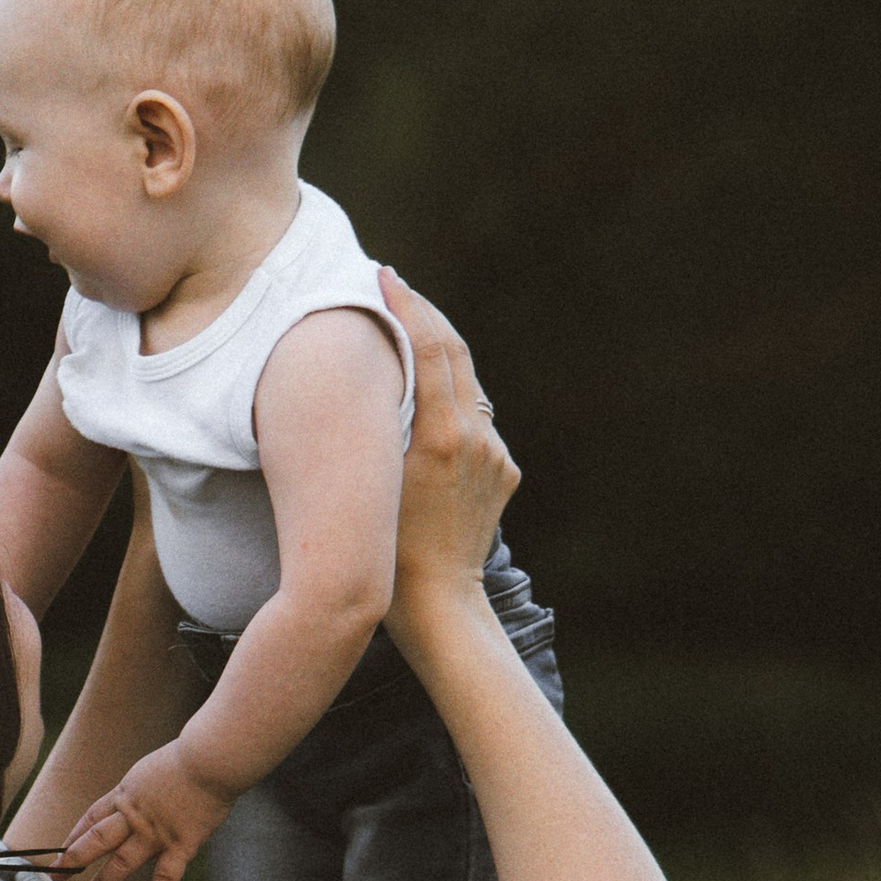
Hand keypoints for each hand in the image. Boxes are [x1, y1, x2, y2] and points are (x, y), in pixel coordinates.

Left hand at [55, 740, 235, 880]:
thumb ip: (145, 790)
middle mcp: (134, 815)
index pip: (92, 817)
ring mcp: (155, 832)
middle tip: (56, 875)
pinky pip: (166, 877)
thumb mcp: (152, 769)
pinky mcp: (180, 845)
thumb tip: (144, 802)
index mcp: (126, 793)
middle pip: (96, 840)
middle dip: (73, 859)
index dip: (74, 835)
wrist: (209, 759)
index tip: (60, 850)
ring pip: (121, 862)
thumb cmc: (189, 758)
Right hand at [375, 267, 519, 650]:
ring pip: (467, 387)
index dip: (406, 306)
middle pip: (454, 354)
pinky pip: (476, 424)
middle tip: (393, 286)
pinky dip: (451, 403)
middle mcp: (477, 437)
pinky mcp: (505, 472)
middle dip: (424, 315)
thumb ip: (384, 423)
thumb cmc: (387, 553)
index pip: (428, 349)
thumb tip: (379, 371)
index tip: (383, 276)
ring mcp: (496, 455)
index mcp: (442, 434)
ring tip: (405, 334)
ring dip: (438, 357)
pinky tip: (426, 402)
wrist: (440, 604)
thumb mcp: (375, 482)